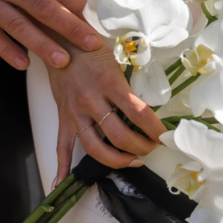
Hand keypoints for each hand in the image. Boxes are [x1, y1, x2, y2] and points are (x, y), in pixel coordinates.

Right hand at [48, 46, 167, 187]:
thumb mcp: (115, 59)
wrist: (57, 40)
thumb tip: (146, 107)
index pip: (139, 113)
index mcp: (109, 83)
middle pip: (119, 136)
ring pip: (94, 147)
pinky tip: (62, 182)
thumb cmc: (90, 47)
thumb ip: (128, 84)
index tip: (165, 136)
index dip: (155, 129)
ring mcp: (75, 112)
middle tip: (151, 148)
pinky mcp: (63, 117)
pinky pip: (61, 146)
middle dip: (140, 147)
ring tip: (131, 161)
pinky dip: (61, 166)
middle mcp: (92, 100)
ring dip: (116, 160)